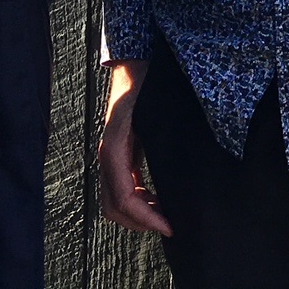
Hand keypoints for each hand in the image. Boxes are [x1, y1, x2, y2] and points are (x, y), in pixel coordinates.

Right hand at [97, 61, 171, 234]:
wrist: (136, 61)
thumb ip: (162, 141)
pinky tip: (158, 198)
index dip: (146, 218)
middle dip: (140, 222)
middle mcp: (108, 153)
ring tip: (166, 214)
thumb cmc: (150, 81)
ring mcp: (111, 153)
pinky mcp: (119, 152)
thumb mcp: (156, 111)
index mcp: (115, 146)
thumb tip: (179, 174)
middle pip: (114, 206)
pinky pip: (121, 187)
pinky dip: (137, 201)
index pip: (124, 197)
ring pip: (114, 201)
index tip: (170, 227)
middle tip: (170, 225)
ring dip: (137, 214)